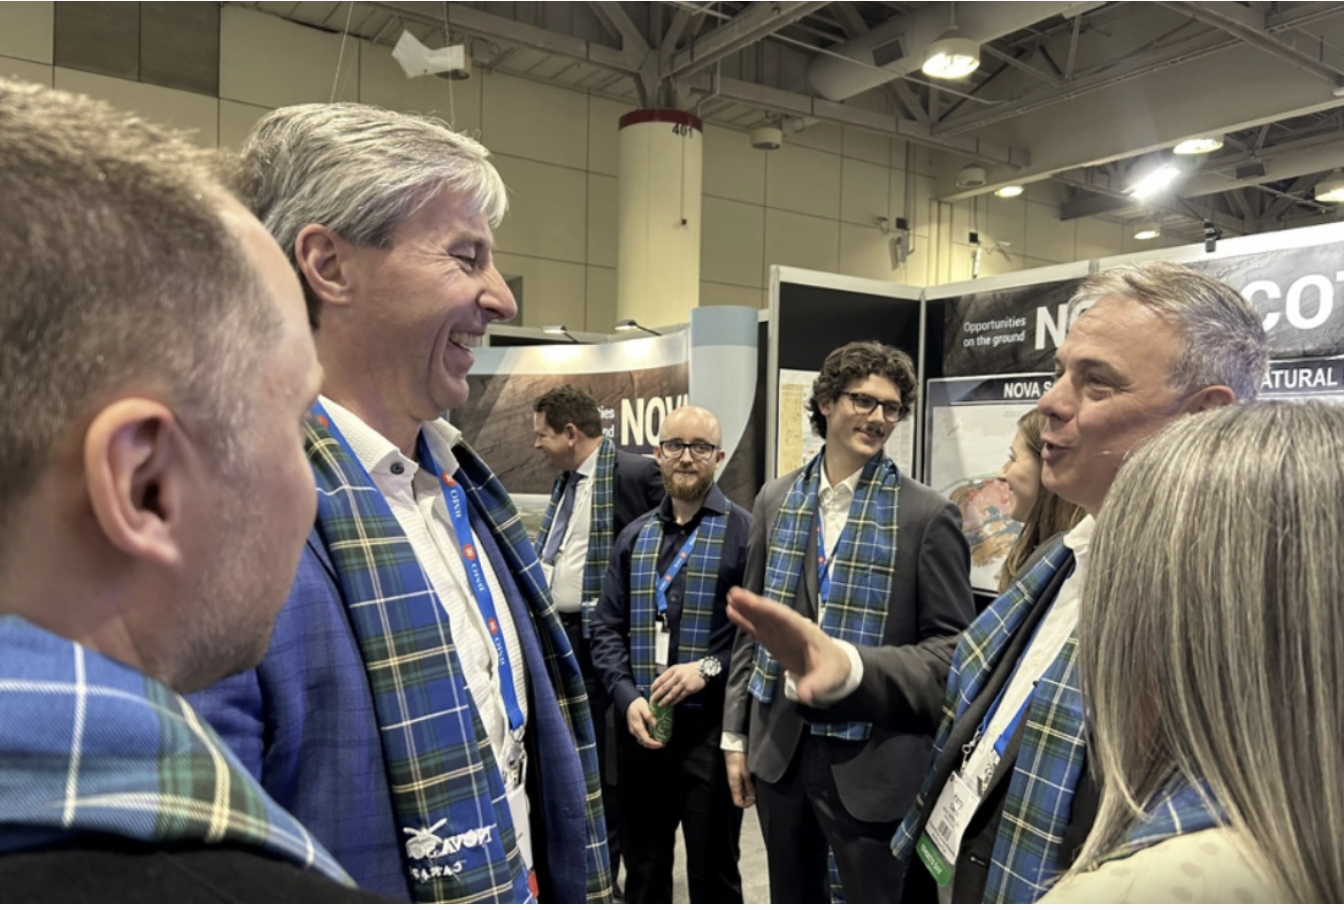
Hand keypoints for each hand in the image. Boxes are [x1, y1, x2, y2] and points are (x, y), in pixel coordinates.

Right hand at [626, 697, 663, 749]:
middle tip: (662, 744)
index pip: (646, 739)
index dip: (654, 744)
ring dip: (651, 744)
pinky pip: (641, 738)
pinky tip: (653, 738)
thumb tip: (655, 724)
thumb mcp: (644, 707)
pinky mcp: (634, 730)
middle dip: (653, 746)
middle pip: (644, 743)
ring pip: (642, 742)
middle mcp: (635, 731)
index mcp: (637, 726)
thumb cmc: (637, 704)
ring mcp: (634, 731)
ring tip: (659, 742)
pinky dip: (648, 740)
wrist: (629, 702)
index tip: (662, 744)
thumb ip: (649, 715)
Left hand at [649, 661, 706, 707]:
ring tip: (660, 704)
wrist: (703, 670)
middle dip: (657, 695)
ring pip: (672, 693)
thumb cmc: (689, 669)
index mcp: (673, 670)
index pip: (661, 678)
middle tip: (653, 700)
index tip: (651, 690)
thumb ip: (670, 675)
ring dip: (665, 700)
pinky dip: (674, 701)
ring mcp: (683, 683)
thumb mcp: (678, 668)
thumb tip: (660, 684)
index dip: (655, 685)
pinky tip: (671, 704)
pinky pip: (680, 697)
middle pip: (665, 687)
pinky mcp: (689, 689)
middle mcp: (677, 676)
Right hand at [725, 751, 754, 807]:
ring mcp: (736, 778)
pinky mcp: (738, 772)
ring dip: (751, 789)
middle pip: (741, 796)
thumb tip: (753, 796)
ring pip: (743, 789)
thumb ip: (749, 785)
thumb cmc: (738, 758)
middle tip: (759, 792)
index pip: (738, 802)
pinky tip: (755, 779)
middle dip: (750, 797)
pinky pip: (744, 782)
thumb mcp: (746, 772)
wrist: (734, 745)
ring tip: (758, 785)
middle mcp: (734, 783)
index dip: (747, 804)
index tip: (755, 800)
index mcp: (734, 785)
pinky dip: (750, 783)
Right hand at [727, 586, 849, 704]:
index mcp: (805, 633)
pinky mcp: (774, 640)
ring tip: (730, 598)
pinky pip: (758, 628)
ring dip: (747, 609)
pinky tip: (732, 612)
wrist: (833, 667)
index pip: (787, 620)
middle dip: (754, 605)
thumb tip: (804, 696)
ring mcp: (781, 634)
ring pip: (762, 619)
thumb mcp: (829, 679)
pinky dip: (746, 621)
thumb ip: (816, 685)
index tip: (756, 603)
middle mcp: (791, 629)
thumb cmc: (833, 669)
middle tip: (735, 594)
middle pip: (771, 615)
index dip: (771, 612)